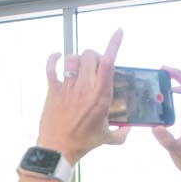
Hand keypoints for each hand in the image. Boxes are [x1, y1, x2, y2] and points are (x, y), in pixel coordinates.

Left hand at [36, 29, 127, 164]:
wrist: (58, 149)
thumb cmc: (83, 143)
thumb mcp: (107, 138)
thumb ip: (122, 133)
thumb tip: (129, 130)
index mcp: (101, 96)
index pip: (109, 63)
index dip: (114, 44)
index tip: (118, 32)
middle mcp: (85, 88)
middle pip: (90, 55)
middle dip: (94, 55)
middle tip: (95, 65)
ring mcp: (67, 88)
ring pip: (72, 59)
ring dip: (77, 58)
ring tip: (79, 66)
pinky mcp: (53, 91)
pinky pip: (51, 68)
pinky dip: (54, 59)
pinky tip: (57, 57)